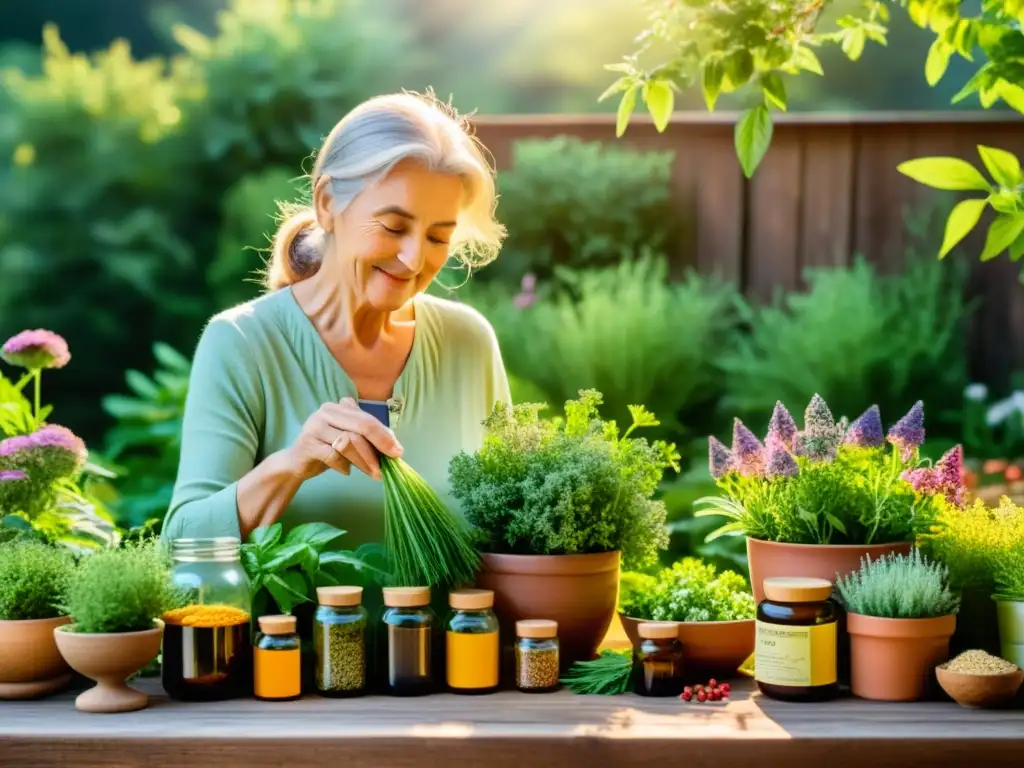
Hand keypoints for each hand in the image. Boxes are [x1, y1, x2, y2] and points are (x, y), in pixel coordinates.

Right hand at [285, 397, 402, 480]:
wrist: (296, 462)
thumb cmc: (328, 449)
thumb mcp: (349, 439)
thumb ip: (367, 438)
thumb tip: (394, 446)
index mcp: (339, 407)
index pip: (367, 418)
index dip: (384, 434)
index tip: (397, 451)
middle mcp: (326, 412)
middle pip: (360, 426)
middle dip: (378, 446)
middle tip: (390, 462)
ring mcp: (315, 426)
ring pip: (348, 442)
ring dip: (364, 461)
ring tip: (373, 473)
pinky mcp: (307, 444)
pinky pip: (333, 456)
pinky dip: (343, 466)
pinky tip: (347, 471)